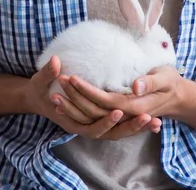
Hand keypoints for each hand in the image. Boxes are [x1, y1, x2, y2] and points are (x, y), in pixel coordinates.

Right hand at [25, 56, 158, 139]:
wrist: (38, 98)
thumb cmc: (38, 90)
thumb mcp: (39, 81)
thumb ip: (47, 73)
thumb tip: (56, 61)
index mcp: (71, 122)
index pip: (92, 127)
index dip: (106, 121)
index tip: (119, 111)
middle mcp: (85, 127)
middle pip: (111, 133)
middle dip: (131, 127)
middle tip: (149, 118)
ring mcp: (94, 125)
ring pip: (119, 132)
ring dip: (138, 129)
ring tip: (157, 123)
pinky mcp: (101, 119)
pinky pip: (120, 126)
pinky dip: (135, 125)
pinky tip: (154, 122)